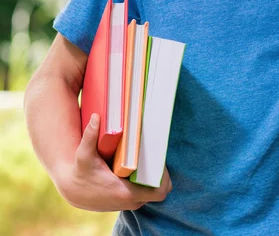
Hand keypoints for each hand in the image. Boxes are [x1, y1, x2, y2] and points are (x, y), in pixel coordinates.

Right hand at [55, 114, 172, 211]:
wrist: (73, 189)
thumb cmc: (80, 172)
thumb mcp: (83, 154)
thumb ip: (90, 136)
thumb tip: (96, 117)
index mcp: (126, 193)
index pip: (160, 190)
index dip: (164, 177)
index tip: (160, 159)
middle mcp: (131, 201)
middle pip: (160, 189)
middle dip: (160, 173)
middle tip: (155, 153)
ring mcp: (129, 203)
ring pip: (152, 191)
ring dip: (153, 176)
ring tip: (149, 157)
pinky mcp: (126, 201)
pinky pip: (145, 192)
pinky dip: (146, 181)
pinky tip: (141, 165)